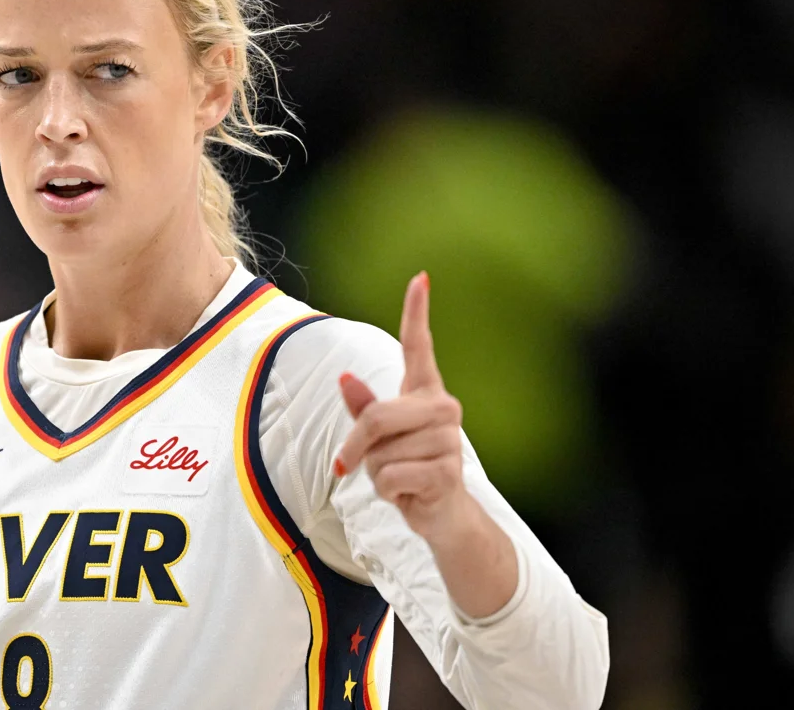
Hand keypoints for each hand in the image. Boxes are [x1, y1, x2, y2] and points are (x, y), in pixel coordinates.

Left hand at [333, 271, 468, 542]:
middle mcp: (443, 408)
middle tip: (353, 465)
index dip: (417, 312)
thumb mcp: (378, 438)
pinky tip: (409, 493)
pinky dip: (387, 491)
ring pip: (380, 453)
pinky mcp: (446, 471)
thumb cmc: (406, 468)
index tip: (420, 277)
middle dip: (355, 446)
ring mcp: (449, 439)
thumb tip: (345, 378)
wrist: (442, 516)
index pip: (419, 346)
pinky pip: (391, 476)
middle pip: (375, 416)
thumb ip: (363, 408)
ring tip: (401, 478)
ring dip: (376, 474)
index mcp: (425, 393)